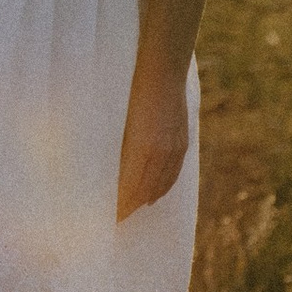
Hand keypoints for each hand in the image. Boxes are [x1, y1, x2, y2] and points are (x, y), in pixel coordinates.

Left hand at [116, 60, 189, 219]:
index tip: (110, 218)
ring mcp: (174, 149)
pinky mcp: (182, 144)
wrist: (163, 72)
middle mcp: (161, 153)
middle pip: (145, 191)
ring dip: (146, 200)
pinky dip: (162, 188)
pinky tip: (155, 194)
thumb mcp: (123, 124)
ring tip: (133, 210)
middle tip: (118, 219)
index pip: (130, 188)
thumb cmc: (133, 93)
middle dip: (131, 206)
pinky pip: (173, 175)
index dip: (121, 205)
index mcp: (142, 149)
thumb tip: (114, 176)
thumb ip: (121, 152)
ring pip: (161, 185)